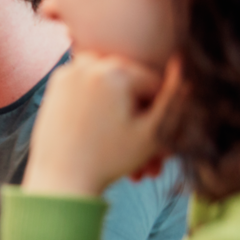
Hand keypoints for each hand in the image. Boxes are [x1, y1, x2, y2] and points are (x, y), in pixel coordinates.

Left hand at [23, 53, 180, 197]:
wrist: (62, 178)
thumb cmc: (110, 160)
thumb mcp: (153, 133)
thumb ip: (174, 99)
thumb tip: (183, 62)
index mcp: (117, 72)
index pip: (155, 84)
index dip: (157, 110)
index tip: (147, 132)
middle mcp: (91, 64)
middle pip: (130, 79)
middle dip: (136, 104)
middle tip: (133, 134)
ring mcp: (70, 70)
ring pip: (110, 78)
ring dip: (118, 98)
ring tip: (116, 126)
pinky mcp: (57, 82)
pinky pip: (88, 80)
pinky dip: (97, 95)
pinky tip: (97, 120)